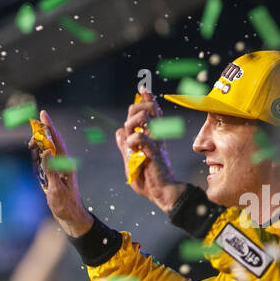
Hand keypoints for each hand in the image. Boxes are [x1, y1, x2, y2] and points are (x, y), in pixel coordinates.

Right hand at [34, 110, 95, 237]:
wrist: (71, 217)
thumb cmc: (65, 205)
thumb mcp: (56, 188)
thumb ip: (50, 169)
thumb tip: (46, 150)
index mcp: (66, 165)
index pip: (56, 141)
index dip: (49, 127)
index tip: (42, 114)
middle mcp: (63, 164)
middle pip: (51, 143)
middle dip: (40, 136)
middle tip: (31, 138)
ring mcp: (58, 169)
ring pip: (46, 151)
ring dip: (38, 147)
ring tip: (32, 147)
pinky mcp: (54, 174)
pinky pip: (45, 161)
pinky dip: (38, 157)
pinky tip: (35, 159)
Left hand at [114, 89, 184, 212]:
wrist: (161, 192)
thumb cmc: (148, 179)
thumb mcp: (131, 161)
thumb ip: (125, 147)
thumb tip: (119, 132)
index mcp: (151, 136)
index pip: (150, 111)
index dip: (146, 99)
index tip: (143, 88)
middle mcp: (155, 135)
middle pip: (143, 109)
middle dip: (133, 112)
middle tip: (131, 128)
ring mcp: (155, 141)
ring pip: (142, 118)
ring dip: (131, 126)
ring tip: (132, 141)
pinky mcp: (153, 150)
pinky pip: (139, 137)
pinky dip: (131, 141)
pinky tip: (133, 149)